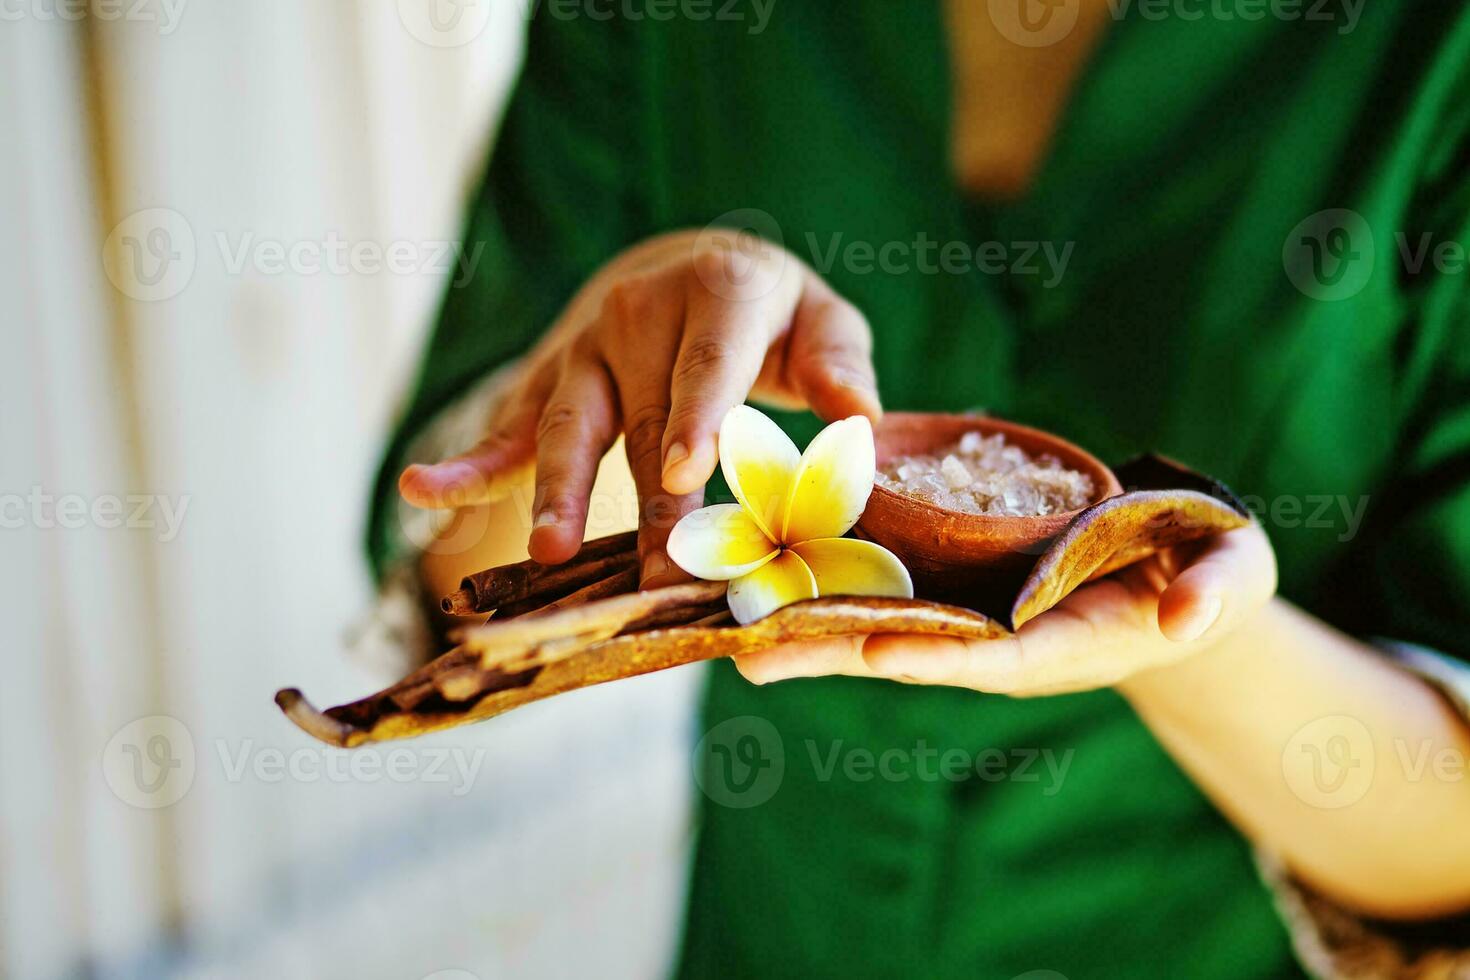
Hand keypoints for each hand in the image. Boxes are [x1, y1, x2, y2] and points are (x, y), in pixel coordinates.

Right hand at [397, 230, 880, 584]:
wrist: (686, 265)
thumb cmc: (770, 313)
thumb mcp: (819, 318)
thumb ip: (840, 363)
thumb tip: (862, 419)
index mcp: (718, 290)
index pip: (707, 360)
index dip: (695, 414)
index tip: (684, 472)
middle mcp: (639, 311)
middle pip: (644, 416)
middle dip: (651, 502)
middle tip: (660, 575)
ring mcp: (584, 348)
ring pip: (566, 425)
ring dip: (558, 491)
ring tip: (549, 551)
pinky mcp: (549, 381)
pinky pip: (508, 426)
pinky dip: (467, 466)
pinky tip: (421, 492)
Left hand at [734, 522, 1277, 694]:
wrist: (1172, 576)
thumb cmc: (1205, 574)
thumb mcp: (1229, 572)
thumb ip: (1212, 590)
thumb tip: (1190, 618)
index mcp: (1061, 640)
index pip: (995, 653)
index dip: (940, 653)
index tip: (879, 650)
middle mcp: (1000, 636)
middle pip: (909, 646)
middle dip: (833, 651)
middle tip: (751, 656)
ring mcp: (970, 614)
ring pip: (878, 619)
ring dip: (804, 623)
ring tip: (725, 627)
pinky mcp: (954, 586)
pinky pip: (882, 583)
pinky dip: (824, 578)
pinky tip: (760, 569)